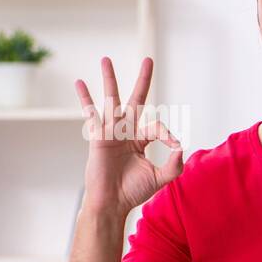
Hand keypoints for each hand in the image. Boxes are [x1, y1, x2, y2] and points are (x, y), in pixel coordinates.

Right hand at [75, 56, 182, 217]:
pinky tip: (80, 82)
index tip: (174, 145)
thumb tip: (182, 147)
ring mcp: (111, 132)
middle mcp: (126, 131)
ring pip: (111, 100)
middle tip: (148, 59)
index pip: (157, 126)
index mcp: (140, 139)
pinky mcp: (98, 137)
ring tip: (106, 58)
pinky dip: (85, 98)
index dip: (168, 133)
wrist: (112, 203)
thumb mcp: (160, 178)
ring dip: (109, 79)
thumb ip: (174, 165)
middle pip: (136, 100)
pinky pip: (91, 114)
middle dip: (143, 81)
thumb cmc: (133, 191)